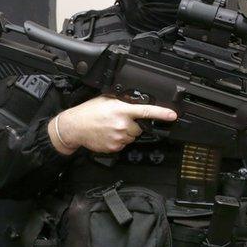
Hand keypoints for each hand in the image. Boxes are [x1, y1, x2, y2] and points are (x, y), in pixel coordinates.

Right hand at [49, 95, 176, 154]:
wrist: (74, 127)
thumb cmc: (88, 112)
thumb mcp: (106, 100)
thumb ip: (122, 101)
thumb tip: (134, 101)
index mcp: (121, 110)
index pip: (146, 111)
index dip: (162, 113)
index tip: (173, 115)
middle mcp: (122, 124)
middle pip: (139, 127)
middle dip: (133, 124)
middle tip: (118, 120)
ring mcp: (118, 137)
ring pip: (132, 136)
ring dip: (126, 132)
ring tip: (111, 127)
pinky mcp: (114, 147)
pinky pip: (123, 144)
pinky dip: (118, 140)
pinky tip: (108, 134)